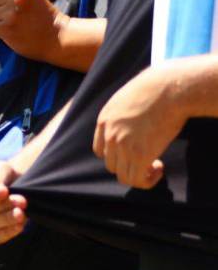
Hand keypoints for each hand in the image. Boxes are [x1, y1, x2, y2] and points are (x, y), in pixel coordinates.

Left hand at [94, 66, 185, 189]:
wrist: (168, 89)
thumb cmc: (155, 89)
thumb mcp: (127, 98)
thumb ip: (123, 114)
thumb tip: (132, 125)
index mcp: (104, 121)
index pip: (100, 150)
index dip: (117, 155)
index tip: (134, 152)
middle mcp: (109, 135)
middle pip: (111, 164)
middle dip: (129, 165)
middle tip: (148, 159)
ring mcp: (123, 146)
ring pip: (123, 175)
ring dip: (139, 175)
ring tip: (155, 166)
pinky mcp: (140, 155)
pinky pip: (137, 180)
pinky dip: (147, 180)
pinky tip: (159, 168)